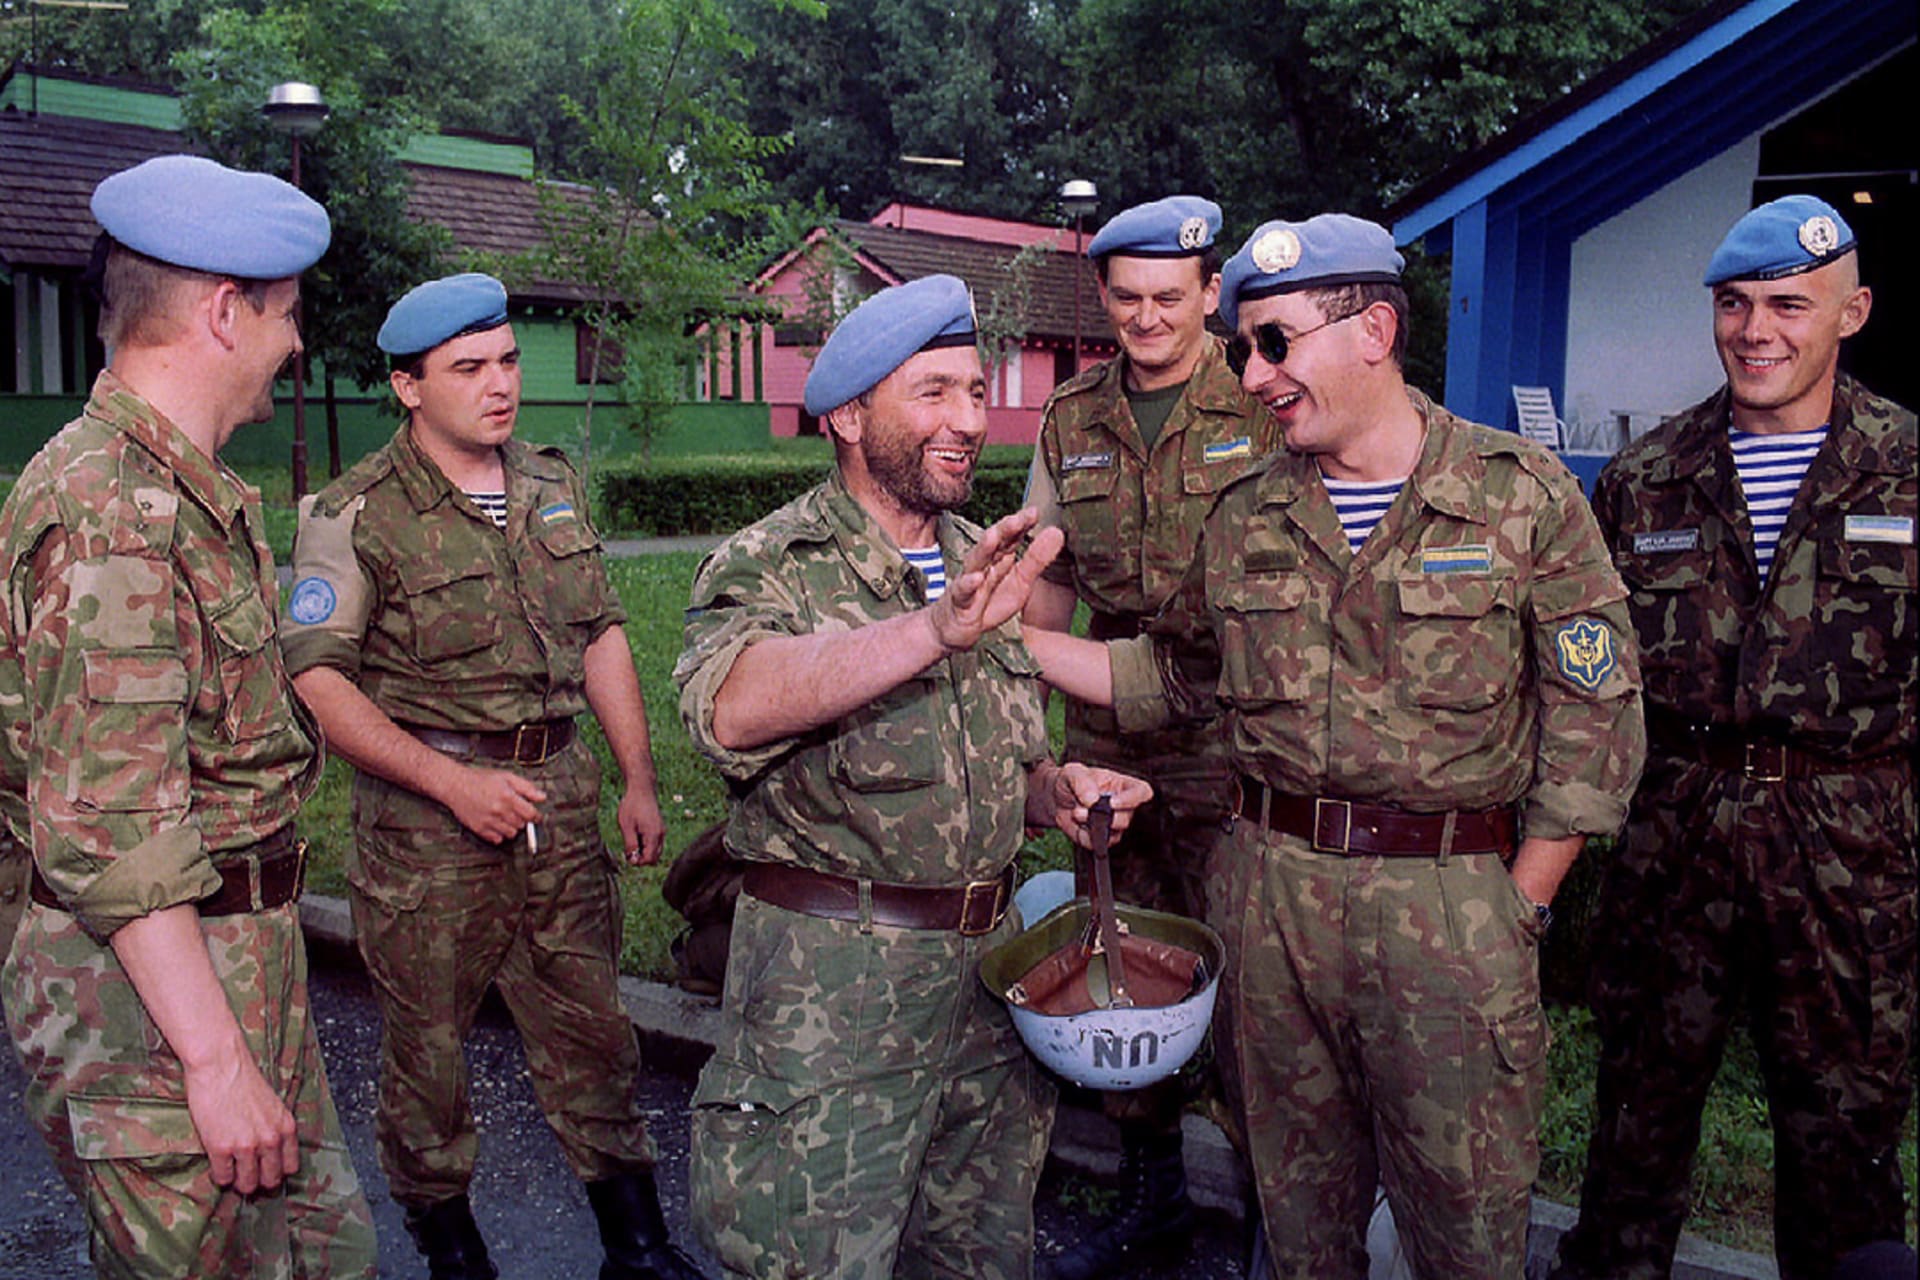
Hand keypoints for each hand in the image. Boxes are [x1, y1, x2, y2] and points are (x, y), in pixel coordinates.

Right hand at [184, 1049, 297, 1193]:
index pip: (290, 1167)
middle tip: (247, 1177)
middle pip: (270, 1180)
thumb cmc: (244, 1080)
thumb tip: (270, 1152)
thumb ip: (274, 1128)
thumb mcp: (272, 1105)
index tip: (267, 1172)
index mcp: (286, 1128)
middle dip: (259, 1182)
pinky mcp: (221, 1148)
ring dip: (238, 1182)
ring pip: (247, 1184)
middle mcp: (270, 1140)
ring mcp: (246, 1146)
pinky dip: (220, 1176)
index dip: (277, 1172)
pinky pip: (223, 1178)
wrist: (221, 1065)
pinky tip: (218, 1166)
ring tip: (232, 1174)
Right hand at [445, 765, 546, 843]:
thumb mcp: (506, 777)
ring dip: (512, 827)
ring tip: (505, 817)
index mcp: (508, 797)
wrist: (455, 785)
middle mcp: (499, 811)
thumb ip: (526, 787)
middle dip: (522, 819)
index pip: (530, 814)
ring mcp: (488, 821)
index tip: (536, 816)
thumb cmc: (480, 779)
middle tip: (516, 812)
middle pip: (521, 825)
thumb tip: (542, 797)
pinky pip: (497, 839)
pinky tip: (496, 824)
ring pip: (511, 834)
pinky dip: (500, 834)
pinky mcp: (479, 829)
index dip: (536, 816)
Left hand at [616, 786, 666, 865]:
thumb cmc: (632, 805)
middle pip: (654, 857)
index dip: (638, 862)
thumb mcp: (627, 826)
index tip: (627, 856)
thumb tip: (632, 860)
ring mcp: (661, 830)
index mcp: (653, 835)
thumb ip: (630, 844)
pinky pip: (655, 842)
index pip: (649, 859)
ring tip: (631, 841)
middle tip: (628, 850)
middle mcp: (660, 834)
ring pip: (655, 850)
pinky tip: (636, 835)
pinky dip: (646, 844)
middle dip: (642, 858)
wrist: (641, 788)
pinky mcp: (659, 827)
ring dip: (644, 851)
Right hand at [928, 509, 1063, 652]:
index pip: (1011, 537)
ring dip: (983, 549)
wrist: (956, 626)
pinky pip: (962, 592)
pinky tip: (976, 578)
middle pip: (993, 544)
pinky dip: (968, 584)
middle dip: (1003, 530)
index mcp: (999, 558)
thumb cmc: (989, 600)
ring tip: (993, 537)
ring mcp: (969, 582)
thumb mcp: (1020, 582)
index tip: (1034, 512)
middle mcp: (983, 564)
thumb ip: (1037, 559)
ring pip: (975, 562)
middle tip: (1017, 519)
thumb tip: (1058, 532)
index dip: (1021, 525)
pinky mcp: (959, 603)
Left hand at [1045, 761, 1152, 847]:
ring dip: (1091, 827)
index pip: (1142, 792)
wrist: (1055, 798)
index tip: (1112, 803)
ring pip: (1114, 834)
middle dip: (1103, 817)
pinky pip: (1097, 844)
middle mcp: (1121, 806)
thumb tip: (1092, 800)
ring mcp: (1112, 824)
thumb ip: (1082, 782)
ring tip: (1075, 813)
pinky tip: (1076, 824)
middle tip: (1079, 810)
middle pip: (1126, 818)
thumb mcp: (1072, 772)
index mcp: (1122, 785)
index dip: (1133, 799)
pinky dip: (1083, 836)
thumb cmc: (1070, 781)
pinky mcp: (1100, 838)